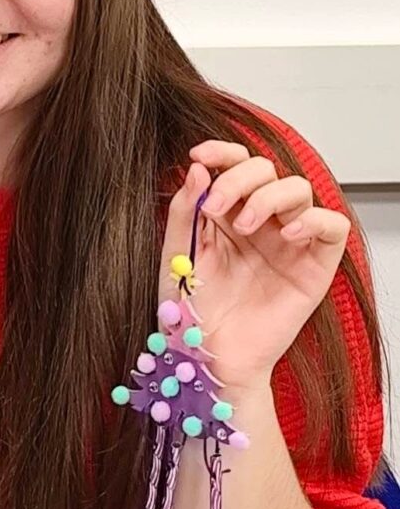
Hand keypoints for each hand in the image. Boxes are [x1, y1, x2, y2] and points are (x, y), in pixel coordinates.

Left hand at [159, 141, 349, 392]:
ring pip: (299, 189)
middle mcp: (259, 222)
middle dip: (238, 178)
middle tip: (215, 207)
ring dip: (269, 197)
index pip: (234, 166)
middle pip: (266, 170)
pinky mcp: (314, 266)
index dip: (222, 152)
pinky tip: (286, 234)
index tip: (199, 155)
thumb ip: (184, 210)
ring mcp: (289, 242)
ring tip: (243, 227)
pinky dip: (315, 220)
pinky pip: (334, 227)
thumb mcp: (176, 253)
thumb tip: (199, 167)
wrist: (207, 356)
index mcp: (225, 214)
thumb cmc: (191, 310)